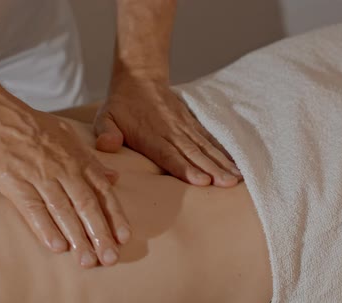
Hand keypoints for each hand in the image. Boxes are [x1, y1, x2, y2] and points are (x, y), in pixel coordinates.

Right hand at [0, 104, 129, 267]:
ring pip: (63, 211)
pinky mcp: (15, 183)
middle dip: (100, 234)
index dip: (114, 215)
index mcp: (77, 158)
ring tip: (87, 261)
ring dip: (77, 238)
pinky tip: (56, 247)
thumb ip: (90, 159)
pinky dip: (45, 228)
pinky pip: (33, 209)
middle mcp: (63, 169)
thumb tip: (113, 177)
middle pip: (87, 206)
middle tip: (110, 258)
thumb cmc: (30, 124)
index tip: (124, 237)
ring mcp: (39, 176)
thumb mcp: (67, 135)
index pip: (102, 191)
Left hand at [95, 75, 241, 186]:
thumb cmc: (121, 106)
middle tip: (227, 184)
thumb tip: (107, 144)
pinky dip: (223, 153)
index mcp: (151, 135)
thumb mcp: (105, 117)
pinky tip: (235, 165)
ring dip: (221, 163)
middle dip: (212, 170)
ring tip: (236, 178)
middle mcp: (171, 132)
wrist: (140, 78)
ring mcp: (184, 127)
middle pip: (194, 154)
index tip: (202, 181)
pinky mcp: (192, 125)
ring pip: (205, 147)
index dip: (186, 168)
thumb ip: (105, 132)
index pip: (169, 155)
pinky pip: (209, 140)